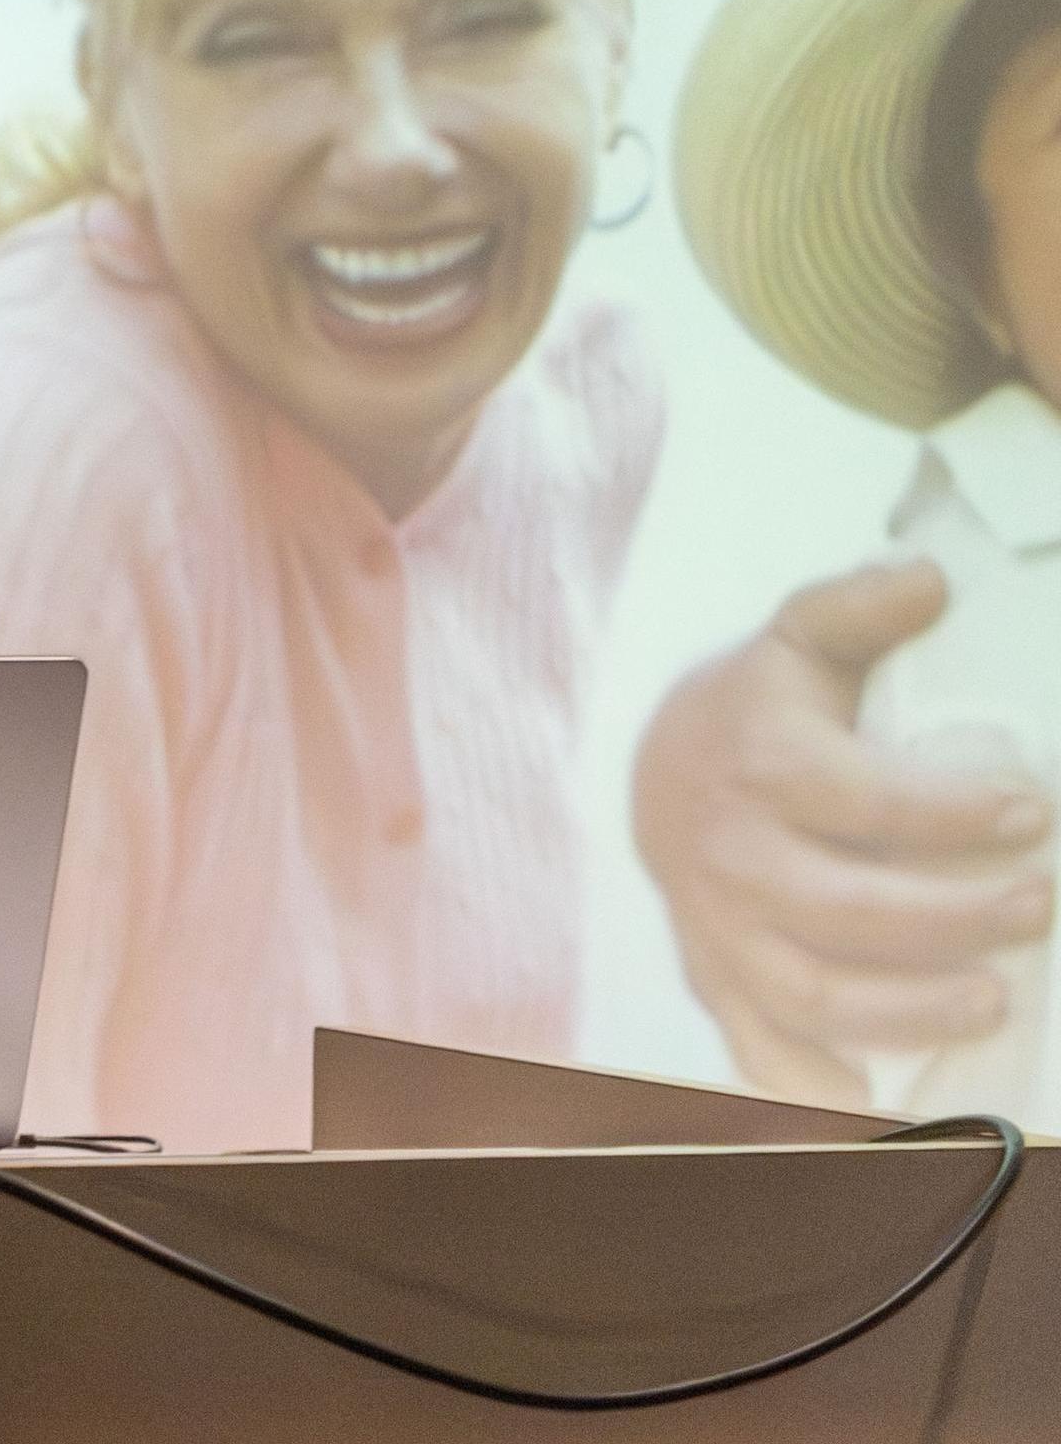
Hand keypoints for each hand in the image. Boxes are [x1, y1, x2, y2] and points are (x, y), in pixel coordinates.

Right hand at [633, 560, 1054, 1104]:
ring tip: (995, 998)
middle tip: (1037, 904)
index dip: (951, 813)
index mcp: (756, 765)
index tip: (1027, 812)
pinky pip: (760, 1051)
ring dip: (911, 1009)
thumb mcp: (801, 637)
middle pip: (847, 911)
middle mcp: (729, 856)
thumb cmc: (758, 706)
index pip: (861, 800)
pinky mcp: (714, 980)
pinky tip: (892, 1100)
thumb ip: (859, 604)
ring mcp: (717, 929)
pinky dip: (822, 1087)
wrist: (656, 770)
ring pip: (814, 993)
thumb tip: (928, 581)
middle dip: (955, 918)